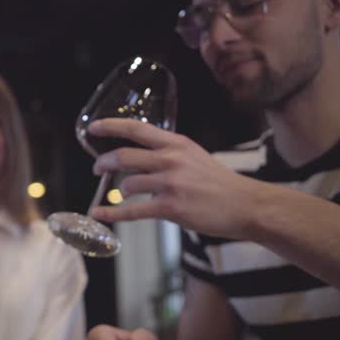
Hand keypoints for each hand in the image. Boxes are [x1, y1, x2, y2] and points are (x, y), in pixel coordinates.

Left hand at [88, 118, 261, 240]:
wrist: (247, 205)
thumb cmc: (220, 183)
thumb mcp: (195, 156)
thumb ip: (168, 153)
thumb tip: (140, 158)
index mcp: (177, 143)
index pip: (136, 128)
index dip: (110, 126)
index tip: (93, 128)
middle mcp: (171, 160)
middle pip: (123, 156)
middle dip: (103, 163)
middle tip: (97, 169)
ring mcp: (170, 184)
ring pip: (128, 184)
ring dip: (119, 191)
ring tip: (122, 196)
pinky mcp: (171, 207)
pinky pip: (132, 211)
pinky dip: (112, 213)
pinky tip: (100, 213)